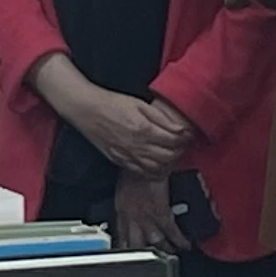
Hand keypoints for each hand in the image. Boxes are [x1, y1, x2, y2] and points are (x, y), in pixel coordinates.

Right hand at [34, 59, 189, 173]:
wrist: (87, 110)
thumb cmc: (112, 104)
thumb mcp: (140, 104)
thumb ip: (162, 118)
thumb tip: (180, 129)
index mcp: (144, 130)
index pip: (174, 142)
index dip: (185, 139)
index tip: (188, 135)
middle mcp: (138, 146)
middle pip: (168, 157)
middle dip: (180, 151)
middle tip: (183, 145)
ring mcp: (128, 156)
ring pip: (157, 168)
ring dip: (169, 164)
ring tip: (173, 155)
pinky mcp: (120, 160)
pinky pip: (142, 172)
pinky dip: (154, 172)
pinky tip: (158, 165)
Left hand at [110, 174, 185, 254]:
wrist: (142, 166)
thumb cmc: (132, 171)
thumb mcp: (122, 188)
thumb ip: (125, 200)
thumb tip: (127, 203)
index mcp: (122, 212)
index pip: (121, 237)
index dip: (125, 247)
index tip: (129, 252)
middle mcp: (133, 219)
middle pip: (137, 245)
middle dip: (145, 253)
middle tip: (153, 258)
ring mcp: (148, 219)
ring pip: (156, 243)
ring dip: (164, 249)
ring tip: (171, 253)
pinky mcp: (163, 215)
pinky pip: (172, 232)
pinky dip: (180, 240)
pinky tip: (186, 244)